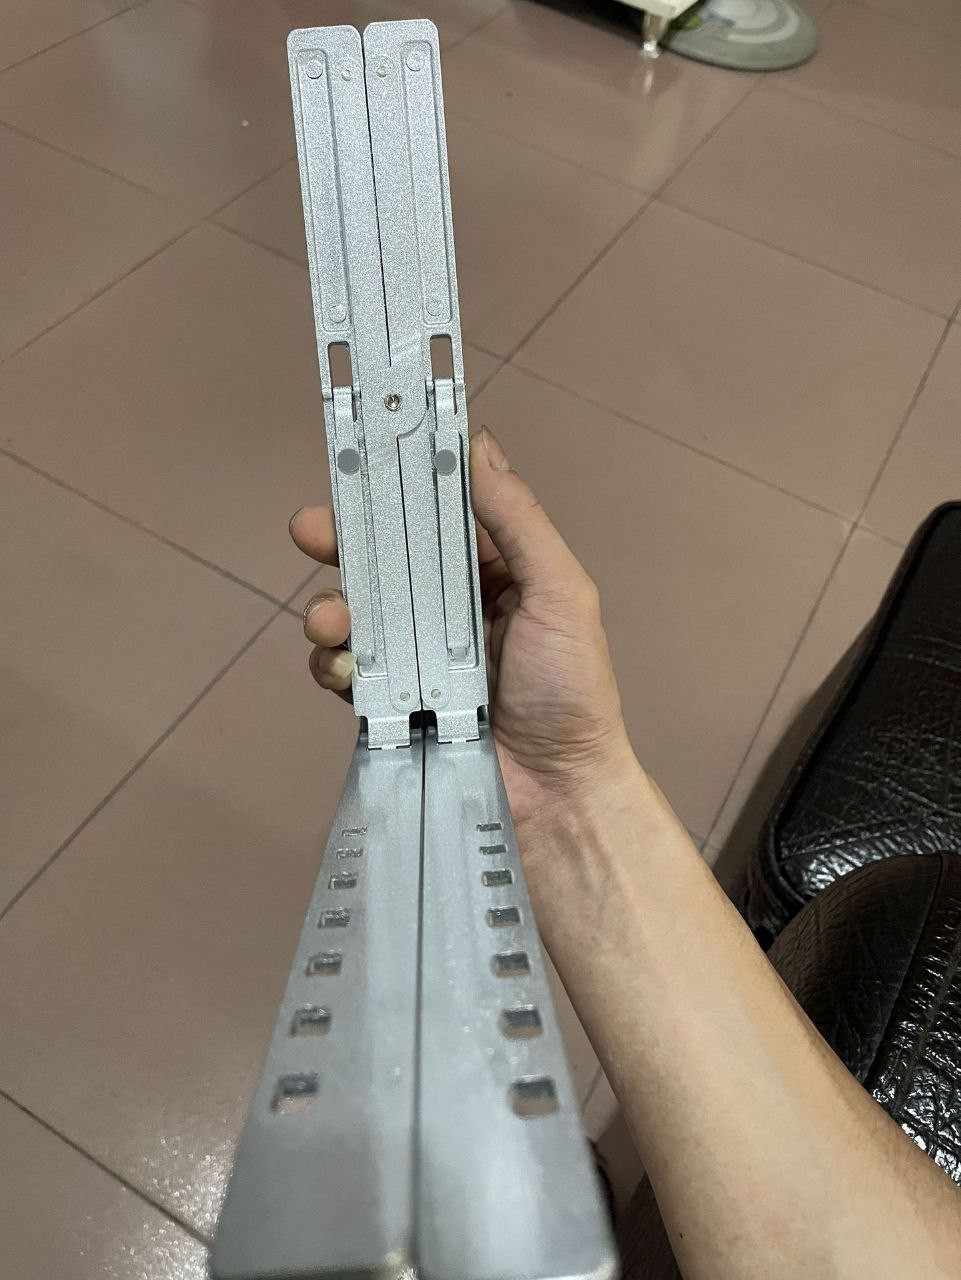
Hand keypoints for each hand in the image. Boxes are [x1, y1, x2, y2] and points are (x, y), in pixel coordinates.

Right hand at [289, 427, 640, 832]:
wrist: (557, 794)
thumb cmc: (572, 691)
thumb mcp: (561, 592)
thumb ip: (519, 520)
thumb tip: (480, 445)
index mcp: (492, 573)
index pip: (434, 517)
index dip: (394, 489)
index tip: (355, 464)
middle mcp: (448, 609)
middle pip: (382, 560)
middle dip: (341, 542)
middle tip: (309, 532)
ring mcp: (416, 657)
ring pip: (355, 614)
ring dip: (330, 607)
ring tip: (329, 622)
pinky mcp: (392, 703)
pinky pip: (346, 672)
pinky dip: (333, 665)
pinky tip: (342, 671)